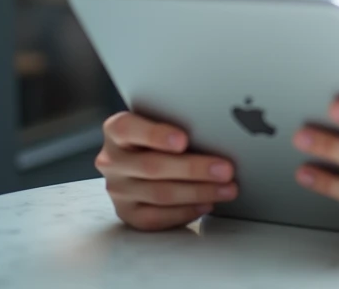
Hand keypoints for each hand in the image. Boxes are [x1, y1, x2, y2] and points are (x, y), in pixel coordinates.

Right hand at [96, 111, 237, 230]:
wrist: (140, 159)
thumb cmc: (160, 136)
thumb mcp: (161, 121)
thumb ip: (177, 124)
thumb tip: (218, 132)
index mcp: (117, 131)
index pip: (128, 129)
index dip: (155, 134)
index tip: (183, 140)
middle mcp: (112, 160)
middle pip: (152, 166)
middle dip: (194, 169)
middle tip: (226, 169)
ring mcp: (118, 189)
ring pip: (160, 194)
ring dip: (199, 192)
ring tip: (227, 188)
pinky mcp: (127, 213)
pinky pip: (157, 217)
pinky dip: (185, 211)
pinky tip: (206, 204)